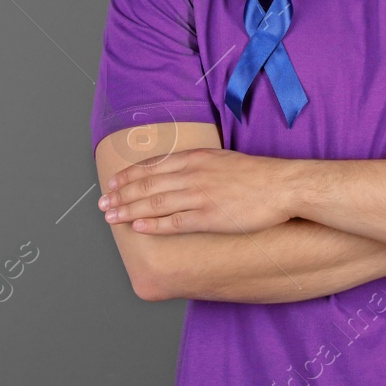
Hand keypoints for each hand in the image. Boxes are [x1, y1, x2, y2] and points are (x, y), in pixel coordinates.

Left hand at [98, 147, 295, 234]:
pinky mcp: (210, 217)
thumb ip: (199, 164)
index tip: (113, 184)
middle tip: (102, 204)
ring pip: (155, 203)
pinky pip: (174, 222)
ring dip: (129, 210)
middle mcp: (193, 174)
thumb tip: (180, 170)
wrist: (283, 185)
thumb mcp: (223, 159)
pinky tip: (138, 227)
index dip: (129, 176)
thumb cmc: (257, 174)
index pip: (153, 166)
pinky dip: (153, 224)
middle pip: (148, 184)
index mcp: (196, 158)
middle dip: (121, 195)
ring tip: (111, 217)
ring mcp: (200, 196)